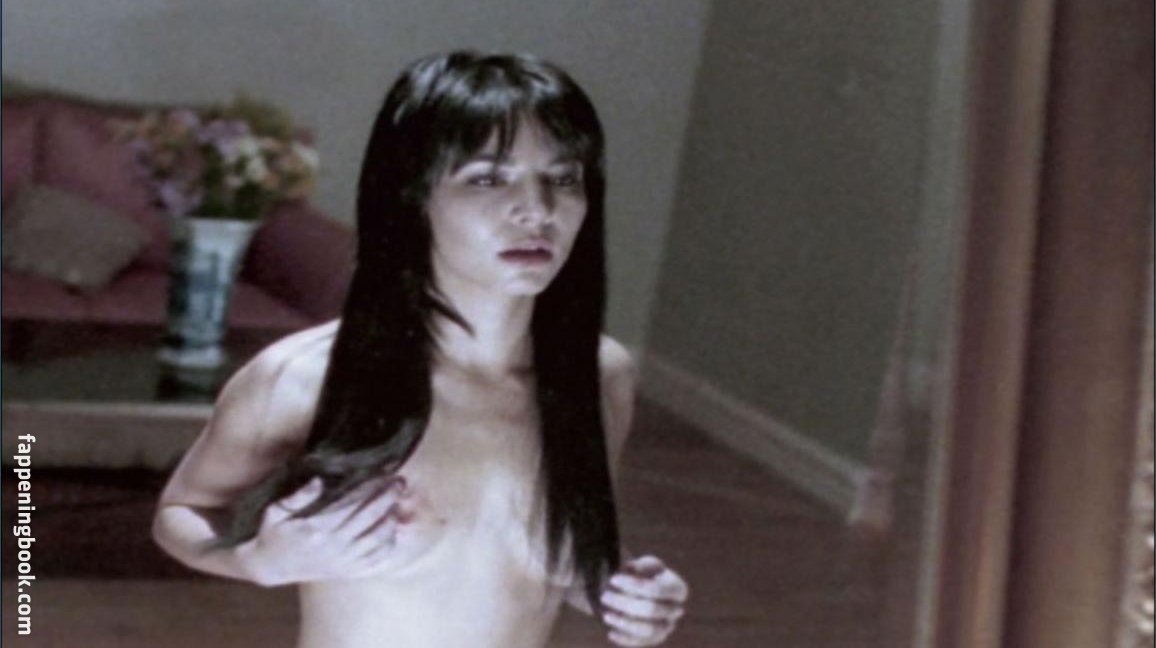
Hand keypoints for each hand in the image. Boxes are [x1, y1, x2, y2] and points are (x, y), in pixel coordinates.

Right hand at [241, 475, 410, 585]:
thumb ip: (298, 496)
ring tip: (398, 505)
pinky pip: (374, 561)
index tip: (383, 472)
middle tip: (399, 482)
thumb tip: (319, 480)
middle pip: (369, 517)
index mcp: (316, 527)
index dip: (370, 486)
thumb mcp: (275, 511)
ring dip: (391, 520)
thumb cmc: (272, 534)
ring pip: (376, 539)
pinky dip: (388, 546)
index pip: (352, 502)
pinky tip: (393, 532)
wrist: (268, 567)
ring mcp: (341, 561)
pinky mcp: (345, 572)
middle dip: (388, 497)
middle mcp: (332, 544)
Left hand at [599, 555, 688, 645]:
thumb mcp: (642, 564)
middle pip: (652, 610)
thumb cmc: (641, 573)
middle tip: (604, 595)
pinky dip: (625, 639)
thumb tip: (629, 570)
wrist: (639, 589)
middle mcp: (676, 610)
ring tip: (606, 615)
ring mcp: (667, 627)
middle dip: (625, 603)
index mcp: (678, 589)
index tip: (613, 579)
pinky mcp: (655, 639)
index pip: (657, 589)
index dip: (634, 585)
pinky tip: (611, 633)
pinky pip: (641, 643)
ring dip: (625, 624)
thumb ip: (639, 567)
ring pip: (649, 630)